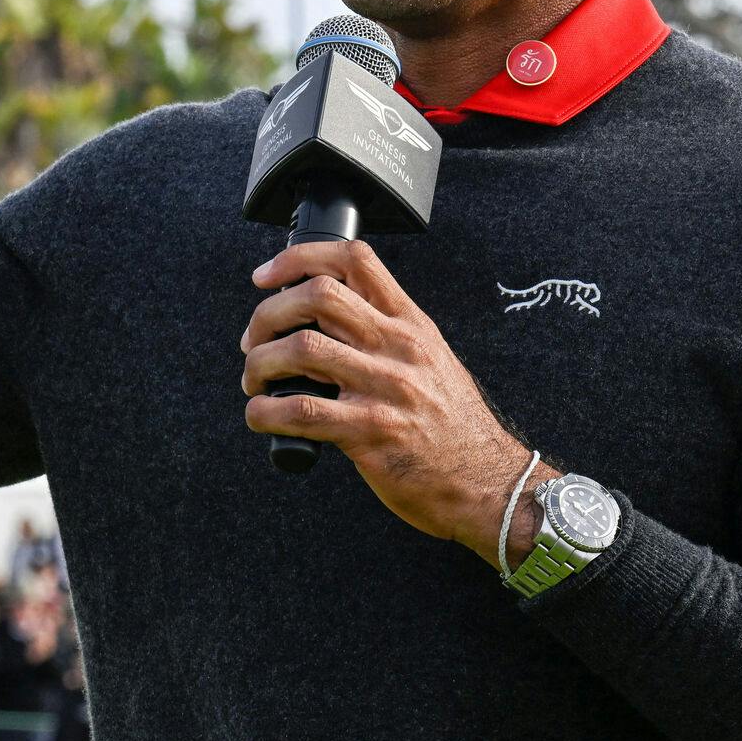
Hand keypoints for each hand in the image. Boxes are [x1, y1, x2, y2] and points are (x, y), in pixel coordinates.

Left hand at [240, 241, 552, 567]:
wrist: (487, 482)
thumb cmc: (455, 425)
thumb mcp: (431, 358)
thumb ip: (386, 332)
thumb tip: (324, 318)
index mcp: (411, 323)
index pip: (354, 260)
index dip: (299, 258)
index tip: (266, 277)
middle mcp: (398, 347)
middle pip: (318, 295)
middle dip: (268, 313)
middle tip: (254, 340)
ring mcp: (384, 388)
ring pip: (301, 349)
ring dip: (259, 364)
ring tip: (255, 381)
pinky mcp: (369, 433)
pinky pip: (301, 411)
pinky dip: (265, 410)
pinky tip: (261, 414)